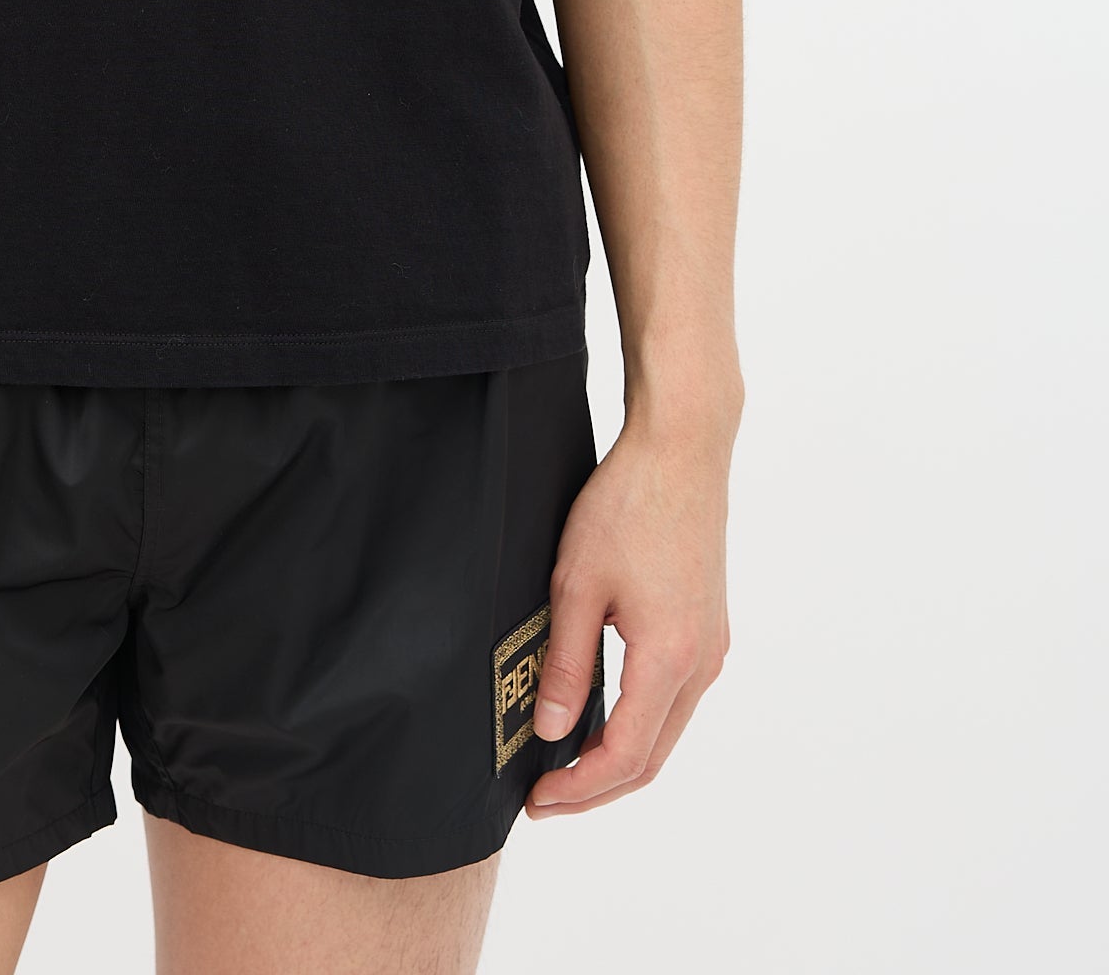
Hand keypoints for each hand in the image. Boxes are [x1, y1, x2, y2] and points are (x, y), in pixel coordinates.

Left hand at [523, 414, 732, 819]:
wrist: (681, 450)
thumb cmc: (627, 505)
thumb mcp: (577, 584)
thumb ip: (567, 665)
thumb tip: (552, 734)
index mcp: (670, 657)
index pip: (626, 755)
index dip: (580, 789)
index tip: (538, 801)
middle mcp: (703, 662)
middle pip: (653, 756)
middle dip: (598, 786)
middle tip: (546, 798)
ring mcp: (712, 646)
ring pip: (667, 730)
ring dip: (620, 757)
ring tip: (565, 764)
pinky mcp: (709, 628)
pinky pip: (676, 698)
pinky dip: (640, 723)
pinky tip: (603, 716)